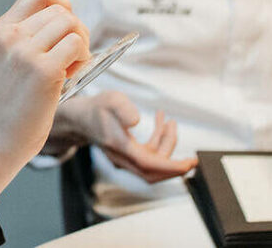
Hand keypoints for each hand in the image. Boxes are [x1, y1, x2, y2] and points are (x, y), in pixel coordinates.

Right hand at [0, 0, 89, 201]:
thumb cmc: (7, 103)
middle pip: (61, 9)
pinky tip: (70, 76)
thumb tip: (65, 17)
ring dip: (81, 44)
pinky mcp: (43, 70)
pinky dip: (83, 59)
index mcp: (1, 29)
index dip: (60, 2)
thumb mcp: (7, 58)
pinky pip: (77, 46)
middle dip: (75, 29)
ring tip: (70, 66)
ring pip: (71, 24)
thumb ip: (28, 35)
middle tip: (71, 55)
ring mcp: (26, 52)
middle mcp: (11, 36)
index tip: (65, 24)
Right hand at [45, 90, 196, 183]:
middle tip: (192, 158)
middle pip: (153, 171)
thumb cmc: (97, 108)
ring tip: (169, 121)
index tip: (189, 164)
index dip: (172, 167)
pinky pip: (148, 156)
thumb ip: (123, 108)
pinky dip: (158, 142)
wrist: (80, 117)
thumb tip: (137, 120)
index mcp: (120, 147)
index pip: (149, 165)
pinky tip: (161, 124)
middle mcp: (122, 158)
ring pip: (152, 163)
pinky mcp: (127, 156)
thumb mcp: (110, 100)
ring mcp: (124, 159)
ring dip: (166, 145)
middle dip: (174, 165)